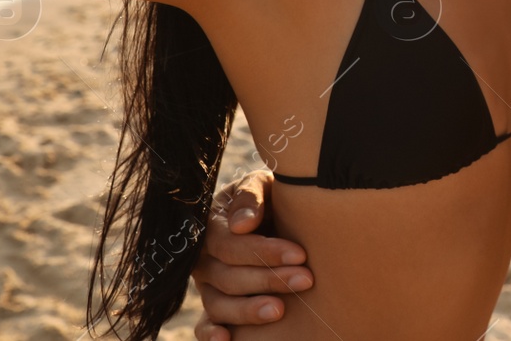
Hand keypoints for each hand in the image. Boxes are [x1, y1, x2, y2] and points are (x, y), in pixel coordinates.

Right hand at [191, 169, 311, 338]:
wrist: (279, 213)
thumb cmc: (272, 196)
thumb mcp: (263, 184)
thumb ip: (251, 195)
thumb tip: (241, 224)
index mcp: (213, 226)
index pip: (230, 244)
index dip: (264, 251)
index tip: (300, 254)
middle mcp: (205, 259)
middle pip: (228, 276)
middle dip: (269, 279)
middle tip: (306, 280)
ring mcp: (208, 286)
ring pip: (219, 303)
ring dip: (248, 310)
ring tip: (280, 311)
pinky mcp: (215, 308)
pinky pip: (204, 325)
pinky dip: (210, 335)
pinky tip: (227, 340)